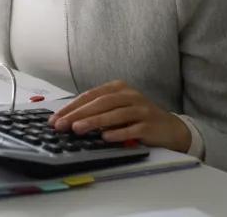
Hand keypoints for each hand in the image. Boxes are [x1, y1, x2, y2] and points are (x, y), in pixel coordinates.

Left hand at [48, 79, 191, 151]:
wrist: (170, 129)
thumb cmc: (137, 118)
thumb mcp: (117, 109)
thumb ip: (97, 111)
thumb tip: (67, 120)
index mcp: (118, 88)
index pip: (90, 96)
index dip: (71, 107)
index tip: (55, 118)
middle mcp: (130, 95)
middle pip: (100, 103)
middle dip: (77, 114)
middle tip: (61, 125)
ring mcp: (141, 109)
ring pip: (114, 114)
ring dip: (93, 122)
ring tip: (77, 129)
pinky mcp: (150, 124)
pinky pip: (132, 128)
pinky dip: (118, 133)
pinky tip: (105, 137)